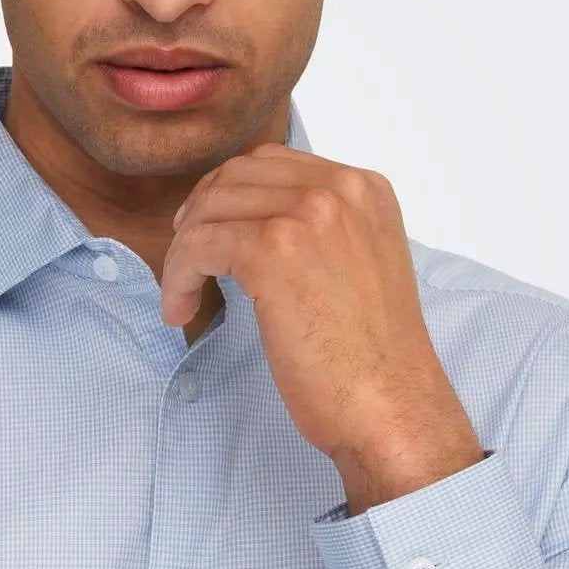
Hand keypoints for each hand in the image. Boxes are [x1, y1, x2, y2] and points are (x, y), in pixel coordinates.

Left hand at [161, 143, 482, 504]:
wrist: (390, 405)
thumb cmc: (370, 358)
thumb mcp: (356, 266)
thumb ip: (319, 230)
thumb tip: (248, 219)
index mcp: (364, 188)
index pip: (270, 163)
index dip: (226, 196)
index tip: (208, 234)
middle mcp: (340, 189)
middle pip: (233, 177)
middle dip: (198, 218)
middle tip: (184, 263)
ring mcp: (308, 214)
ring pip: (208, 210)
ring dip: (182, 253)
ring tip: (181, 297)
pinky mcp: (273, 250)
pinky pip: (197, 246)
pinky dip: (177, 277)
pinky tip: (181, 310)